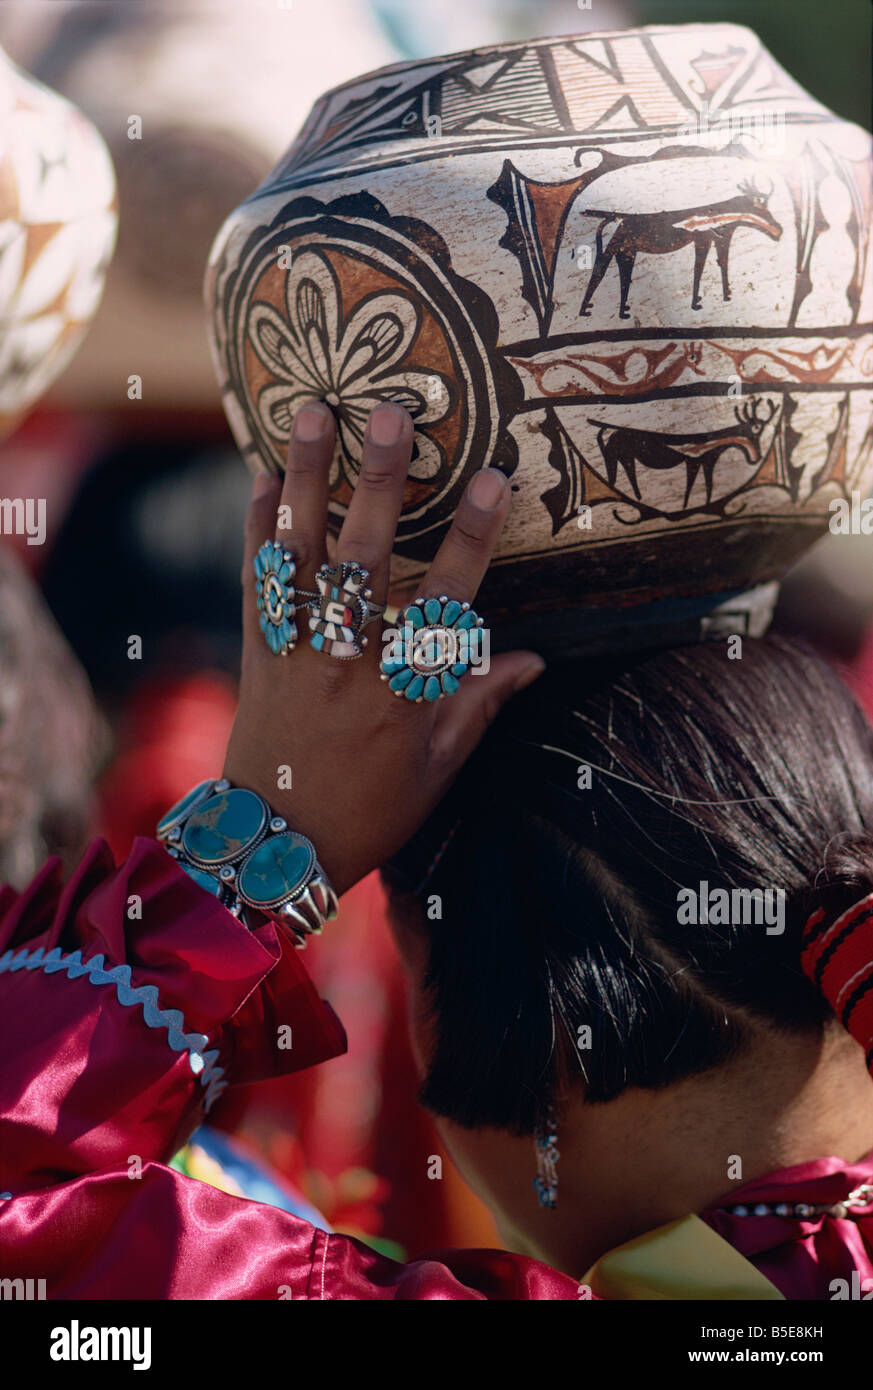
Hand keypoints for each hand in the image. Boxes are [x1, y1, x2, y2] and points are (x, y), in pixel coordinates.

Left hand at [223, 401, 543, 896]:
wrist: (276, 843)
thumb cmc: (371, 809)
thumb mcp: (439, 766)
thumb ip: (480, 704)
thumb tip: (536, 659)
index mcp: (403, 689)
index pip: (447, 599)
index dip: (472, 538)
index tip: (492, 479)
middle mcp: (347, 659)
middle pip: (365, 558)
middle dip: (379, 481)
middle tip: (390, 413)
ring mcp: (296, 649)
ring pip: (300, 554)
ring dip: (306, 479)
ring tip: (312, 412)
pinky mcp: (257, 649)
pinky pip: (256, 579)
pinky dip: (258, 527)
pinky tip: (262, 476)